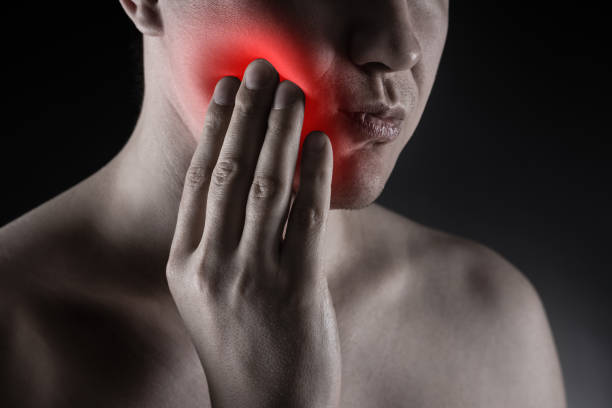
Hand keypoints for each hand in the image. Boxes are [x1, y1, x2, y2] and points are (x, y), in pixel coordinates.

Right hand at [166, 59, 340, 407]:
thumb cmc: (240, 346)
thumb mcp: (210, 293)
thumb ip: (218, 241)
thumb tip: (251, 181)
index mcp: (186, 263)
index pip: (198, 180)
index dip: (214, 128)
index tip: (226, 91)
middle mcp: (213, 265)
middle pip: (231, 172)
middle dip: (248, 114)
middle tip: (262, 72)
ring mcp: (253, 278)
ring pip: (268, 186)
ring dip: (282, 132)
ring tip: (293, 94)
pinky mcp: (296, 291)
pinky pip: (306, 220)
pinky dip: (314, 177)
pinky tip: (319, 144)